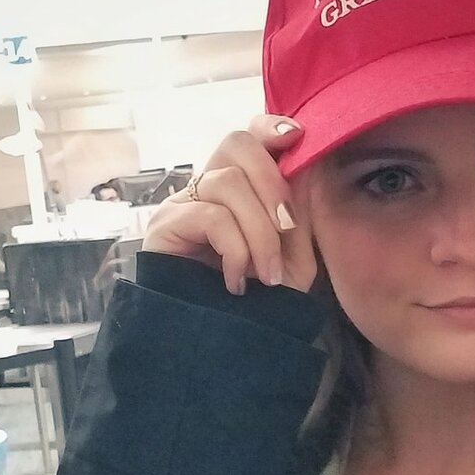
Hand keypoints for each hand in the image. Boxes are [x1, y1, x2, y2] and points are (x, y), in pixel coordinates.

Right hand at [142, 116, 318, 294]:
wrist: (223, 346)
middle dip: (272, 181)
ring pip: (227, 182)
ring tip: (265, 274)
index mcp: (238, 186)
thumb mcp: (295, 256)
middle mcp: (205, 187)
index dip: (270, 128)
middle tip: (287, 227)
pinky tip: (237, 281)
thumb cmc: (259, 301)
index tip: (297, 138)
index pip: (248, 135)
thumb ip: (302, 211)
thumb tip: (309, 166)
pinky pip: (211, 216)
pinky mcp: (164, 227)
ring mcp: (181, 204)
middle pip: (235, 142)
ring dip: (259, 230)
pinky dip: (235, 249)